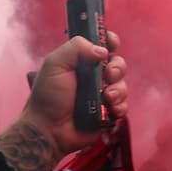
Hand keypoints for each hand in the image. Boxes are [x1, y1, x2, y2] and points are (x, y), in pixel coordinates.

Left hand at [0, 32, 126, 170]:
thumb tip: (102, 51)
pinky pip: (123, 105)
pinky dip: (120, 106)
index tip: (112, 43)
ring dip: (118, 89)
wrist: (49, 129)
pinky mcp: (107, 113)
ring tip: (106, 97)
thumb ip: (76, 48)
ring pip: (122, 85)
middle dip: (117, 67)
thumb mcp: (55, 64)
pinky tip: (110, 109)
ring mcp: (101, 95)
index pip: (101, 46)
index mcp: (80, 62)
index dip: (110, 41)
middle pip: (117, 64)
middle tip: (108, 74)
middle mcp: (92, 77)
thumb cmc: (48, 96)